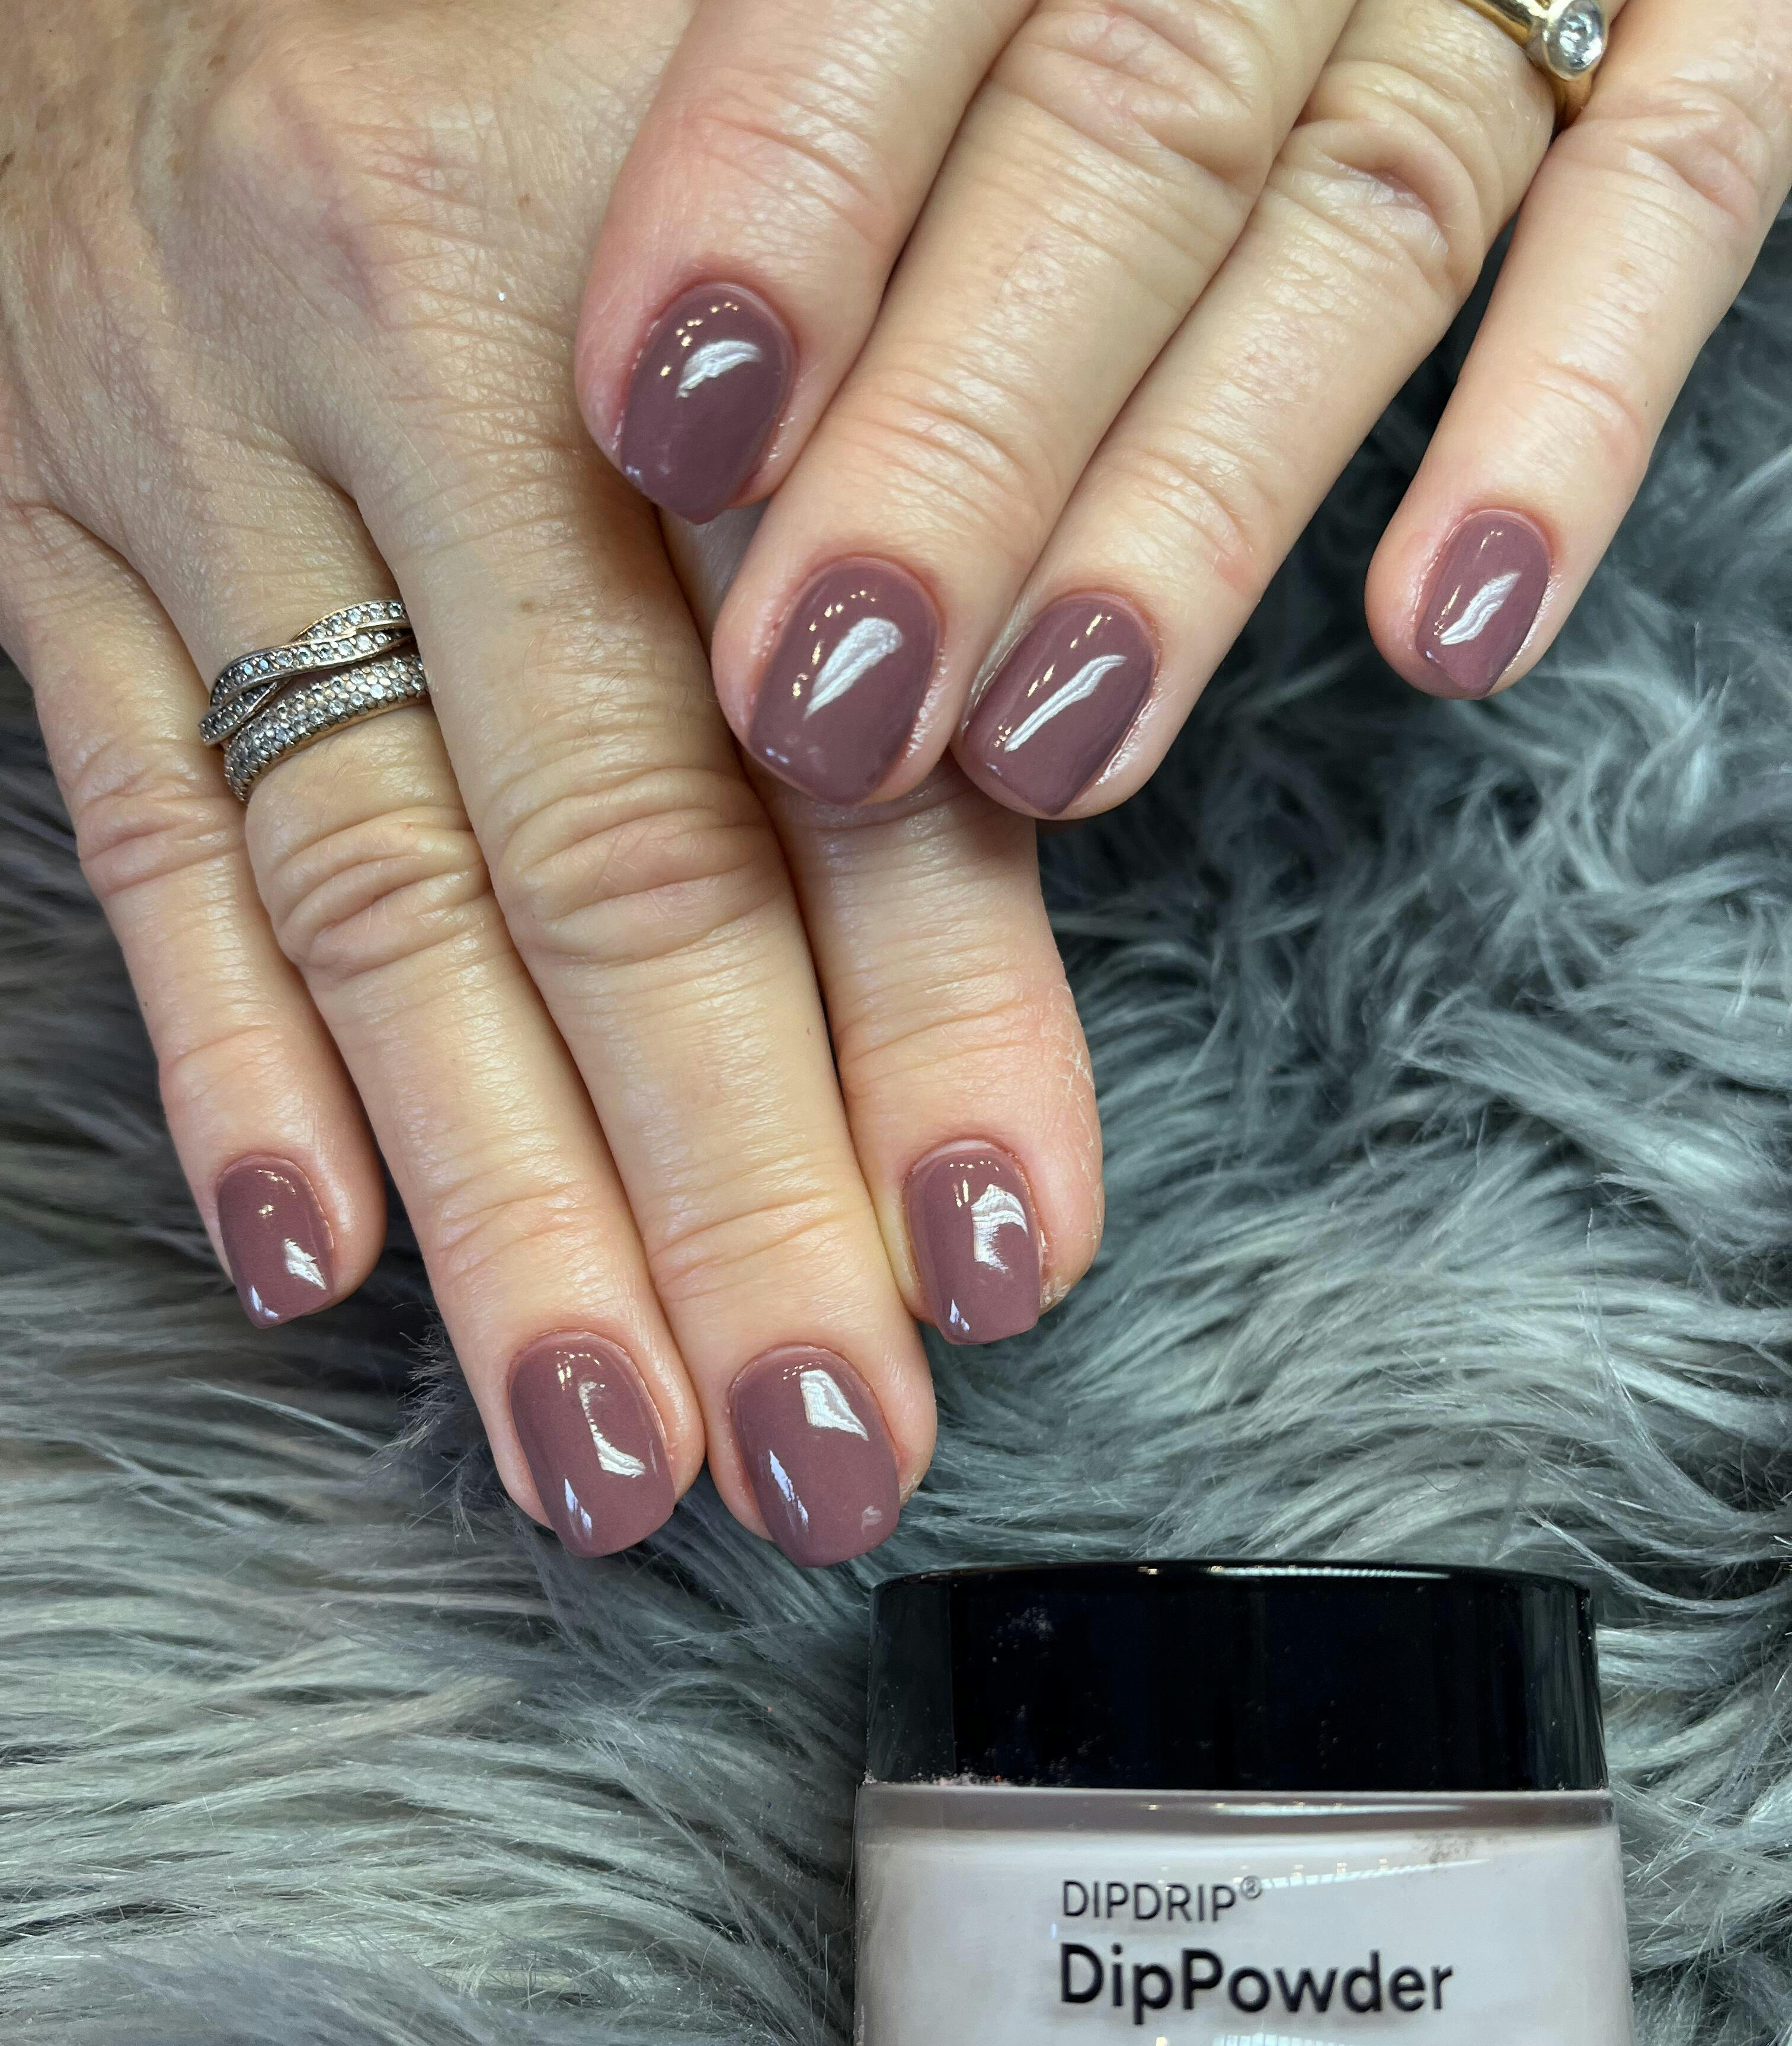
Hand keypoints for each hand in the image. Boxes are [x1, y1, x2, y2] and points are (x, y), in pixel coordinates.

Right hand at [0, 0, 1100, 1567]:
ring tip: (605, 1448)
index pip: (820, 720)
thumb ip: (919, 453)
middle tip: (821, 1458)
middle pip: (593, 863)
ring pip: (365, 899)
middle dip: (722, 1196)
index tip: (1003, 1256)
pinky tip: (313, 1262)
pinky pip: (125, 815)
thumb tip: (1023, 790)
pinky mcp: (36, 509)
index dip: (926, 1014)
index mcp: (656, 259)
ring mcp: (181, 451)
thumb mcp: (811, 129)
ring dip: (496, 1208)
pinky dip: (226, 1056)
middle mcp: (398, 362)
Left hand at [577, 0, 1791, 817]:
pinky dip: (1568, 416)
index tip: (664, 420)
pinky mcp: (1731, 9)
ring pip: (1354, 223)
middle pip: (1117, 132)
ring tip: (1048, 751)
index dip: (785, 182)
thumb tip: (663, 359)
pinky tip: (1448, 640)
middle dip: (963, 439)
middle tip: (827, 701)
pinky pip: (1675, 191)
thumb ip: (854, 48)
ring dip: (1193, 511)